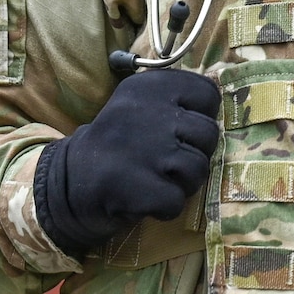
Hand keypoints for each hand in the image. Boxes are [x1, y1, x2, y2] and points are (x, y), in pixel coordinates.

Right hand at [34, 68, 219, 256]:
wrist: (67, 183)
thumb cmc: (118, 145)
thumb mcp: (141, 107)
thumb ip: (179, 102)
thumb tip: (226, 110)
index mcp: (149, 86)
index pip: (208, 94)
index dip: (200, 118)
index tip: (177, 130)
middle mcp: (147, 111)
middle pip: (209, 135)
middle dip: (193, 155)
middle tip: (164, 163)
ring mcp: (143, 149)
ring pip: (199, 169)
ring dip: (182, 183)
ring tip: (155, 180)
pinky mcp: (136, 185)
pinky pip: (177, 201)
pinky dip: (165, 208)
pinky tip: (145, 200)